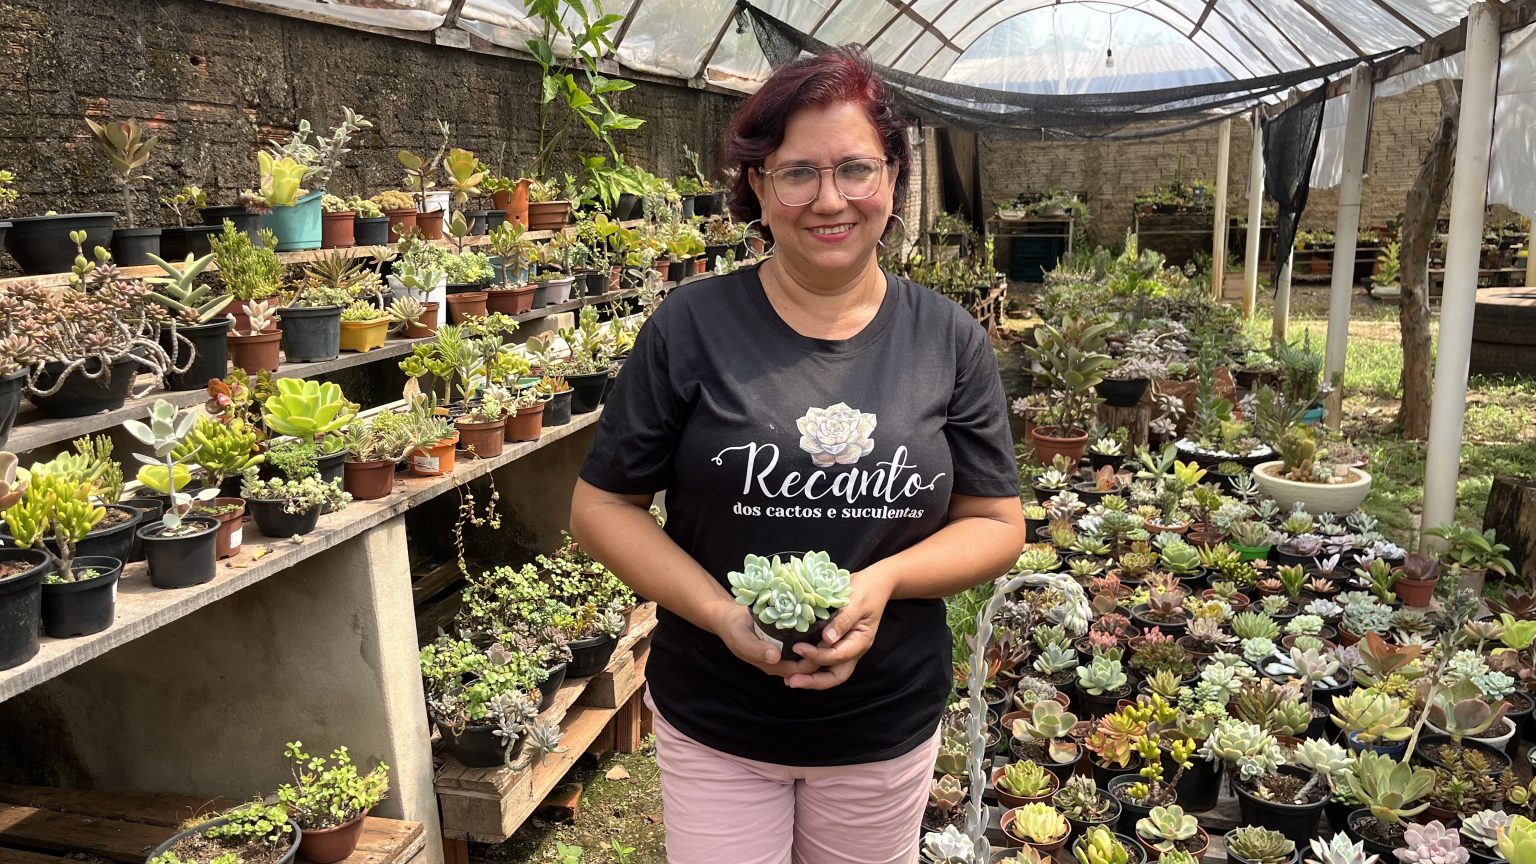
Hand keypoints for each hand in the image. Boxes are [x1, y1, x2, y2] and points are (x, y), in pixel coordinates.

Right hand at [708, 598, 821, 678]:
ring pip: (807, 653)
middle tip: (834, 636)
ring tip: (832, 629)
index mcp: (772, 665)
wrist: (728, 617)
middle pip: (807, 663)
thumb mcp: (741, 639)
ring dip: (819, 644)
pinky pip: (802, 640)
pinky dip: (812, 634)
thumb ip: (756, 649)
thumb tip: (775, 658)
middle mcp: (781, 660)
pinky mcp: (785, 638)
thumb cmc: (733, 629)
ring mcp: (783, 649)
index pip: (799, 670)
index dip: (813, 661)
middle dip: (821, 653)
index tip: (826, 646)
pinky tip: (821, 622)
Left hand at [785, 567, 896, 689]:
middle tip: (791, 681)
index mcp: (860, 641)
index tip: (797, 648)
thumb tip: (827, 639)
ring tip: (788, 678)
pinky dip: (810, 667)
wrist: (875, 584)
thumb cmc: (867, 590)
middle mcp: (853, 650)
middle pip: (835, 676)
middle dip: (813, 681)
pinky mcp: (837, 644)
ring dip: (810, 678)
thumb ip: (843, 620)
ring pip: (829, 673)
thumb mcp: (856, 602)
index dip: (816, 655)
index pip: (837, 656)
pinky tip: (794, 667)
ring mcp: (846, 649)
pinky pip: (825, 662)